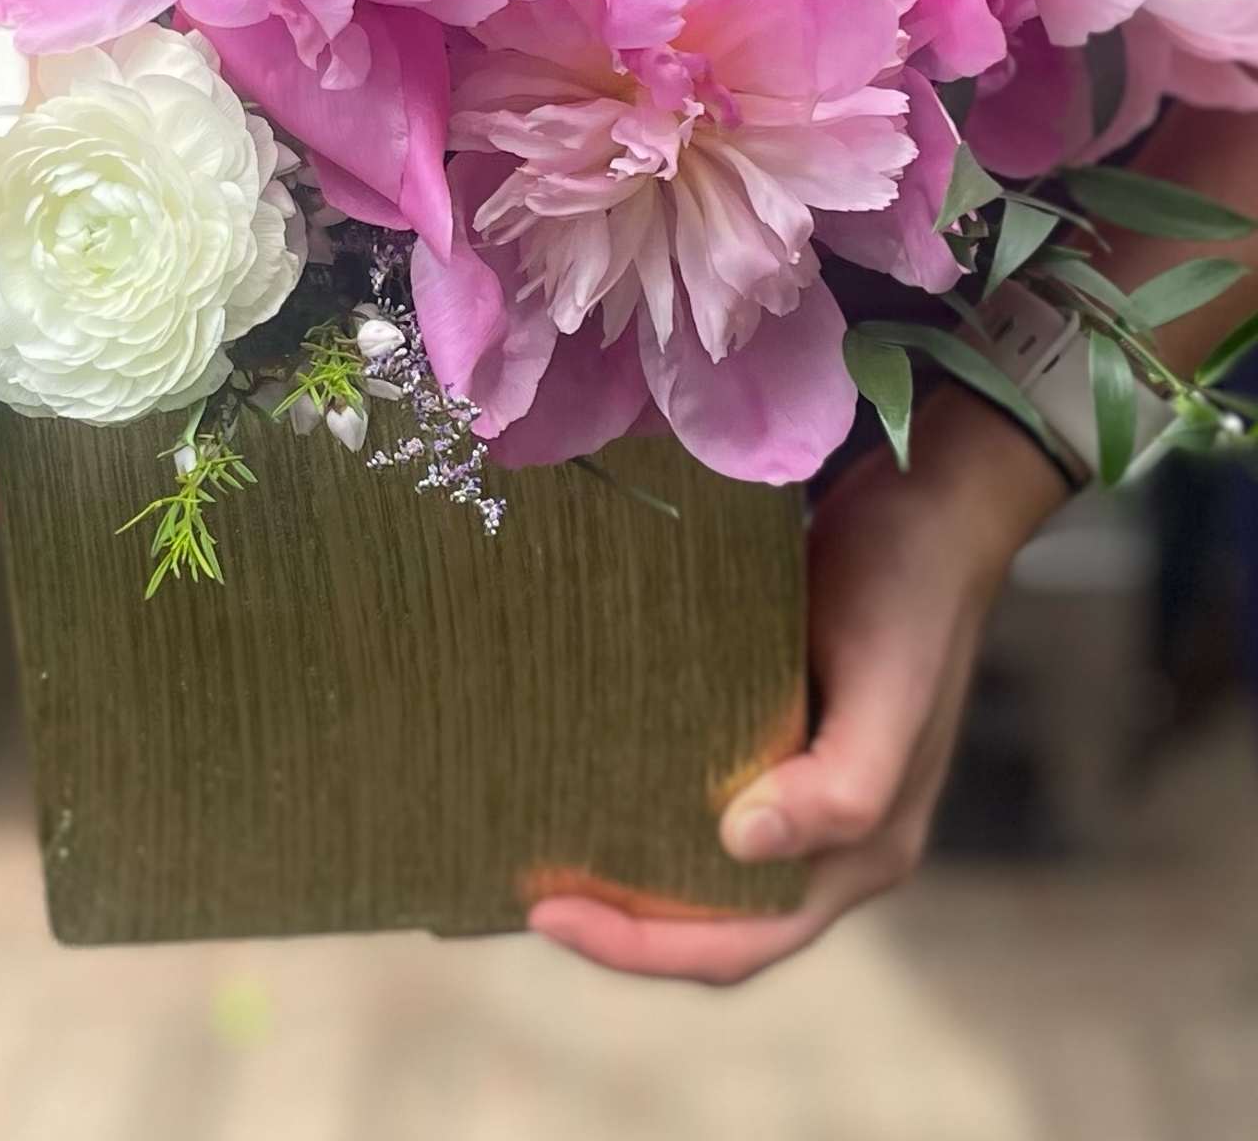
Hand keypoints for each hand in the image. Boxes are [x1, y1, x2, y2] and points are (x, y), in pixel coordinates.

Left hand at [529, 392, 1064, 983]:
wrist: (930, 504)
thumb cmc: (907, 594)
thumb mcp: (886, 689)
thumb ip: (839, 788)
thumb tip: (740, 845)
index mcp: (861, 851)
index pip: (739, 942)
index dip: (641, 948)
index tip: (546, 912)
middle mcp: (831, 838)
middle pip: (712, 921)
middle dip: (620, 923)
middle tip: (522, 890)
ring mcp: (805, 784)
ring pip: (702, 865)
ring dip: (630, 873)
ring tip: (538, 845)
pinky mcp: (780, 730)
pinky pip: (703, 794)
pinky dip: (646, 805)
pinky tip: (588, 769)